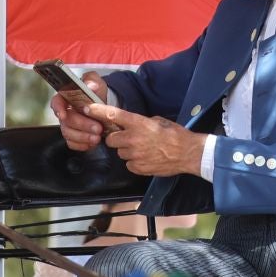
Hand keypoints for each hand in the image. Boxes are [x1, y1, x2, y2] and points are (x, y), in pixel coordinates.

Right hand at [50, 71, 110, 150]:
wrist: (103, 106)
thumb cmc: (96, 93)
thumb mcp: (96, 83)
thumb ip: (93, 81)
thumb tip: (91, 85)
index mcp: (66, 97)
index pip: (56, 102)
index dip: (58, 109)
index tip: (63, 115)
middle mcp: (64, 112)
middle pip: (66, 121)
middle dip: (82, 125)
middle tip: (97, 127)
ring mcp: (68, 126)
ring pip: (69, 134)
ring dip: (83, 137)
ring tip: (97, 137)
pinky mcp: (73, 137)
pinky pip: (72, 144)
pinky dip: (82, 145)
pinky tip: (92, 143)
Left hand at [87, 104, 203, 176]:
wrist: (188, 153)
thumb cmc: (175, 134)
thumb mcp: (158, 121)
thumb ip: (141, 122)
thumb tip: (131, 124)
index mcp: (138, 124)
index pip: (113, 115)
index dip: (98, 111)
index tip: (87, 108)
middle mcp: (133, 139)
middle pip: (111, 139)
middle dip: (116, 138)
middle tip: (128, 138)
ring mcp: (134, 155)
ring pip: (120, 153)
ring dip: (127, 150)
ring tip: (143, 149)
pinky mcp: (138, 167)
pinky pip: (129, 164)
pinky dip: (135, 162)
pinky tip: (146, 158)